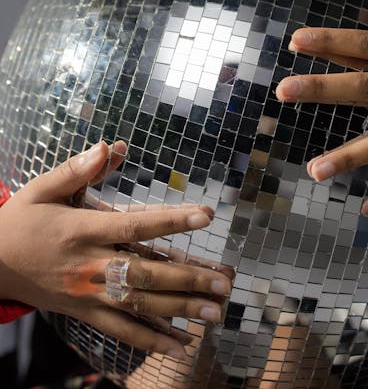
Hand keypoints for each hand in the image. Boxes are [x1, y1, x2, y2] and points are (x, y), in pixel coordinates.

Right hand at [0, 141, 233, 358]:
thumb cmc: (20, 221)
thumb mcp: (42, 188)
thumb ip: (77, 169)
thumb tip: (110, 146)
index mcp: (82, 229)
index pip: (135, 226)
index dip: (171, 222)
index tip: (204, 216)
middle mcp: (89, 264)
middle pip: (146, 272)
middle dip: (188, 278)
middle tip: (225, 282)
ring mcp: (87, 293)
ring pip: (139, 305)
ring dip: (179, 310)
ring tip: (215, 313)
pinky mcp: (84, 313)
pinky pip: (120, 330)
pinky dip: (150, 340)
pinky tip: (179, 344)